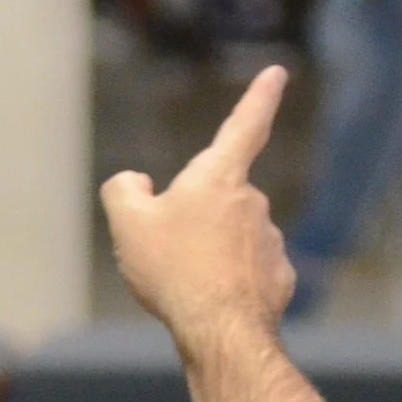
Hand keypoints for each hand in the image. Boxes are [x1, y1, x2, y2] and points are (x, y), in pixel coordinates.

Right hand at [99, 65, 295, 354]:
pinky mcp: (278, 275)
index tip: (276, 73)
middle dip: (194, 216)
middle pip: (218, 198)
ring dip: (209, 251)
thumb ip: (123, 190)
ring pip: (231, 236)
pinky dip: (226, 279)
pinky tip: (208, 298)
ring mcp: (269, 239)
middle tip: (165, 251)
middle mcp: (253, 201)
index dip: (260, 97)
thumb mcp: (127, 223)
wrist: (219, 328)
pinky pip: (245, 269)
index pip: (244, 126)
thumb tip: (136, 181)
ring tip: (184, 280)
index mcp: (218, 178)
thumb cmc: (173, 269)